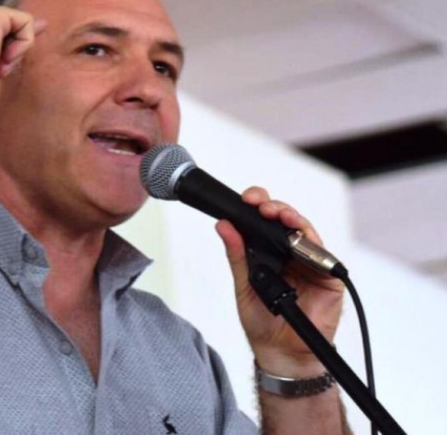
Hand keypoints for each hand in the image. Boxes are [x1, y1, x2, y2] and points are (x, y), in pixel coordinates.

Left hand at [215, 187, 344, 375]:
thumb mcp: (243, 284)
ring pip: (306, 231)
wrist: (280, 353)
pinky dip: (312, 243)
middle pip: (287, 220)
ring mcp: (312, 263)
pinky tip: (299, 237)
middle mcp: (292, 254)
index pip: (265, 221)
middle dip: (274, 206)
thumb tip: (223, 226)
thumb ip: (237, 255)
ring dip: (292, 219)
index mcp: (270, 252)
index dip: (258, 206)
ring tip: (278, 214)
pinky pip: (324, 255)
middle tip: (259, 203)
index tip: (245, 199)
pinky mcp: (329, 277)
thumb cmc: (262, 321)